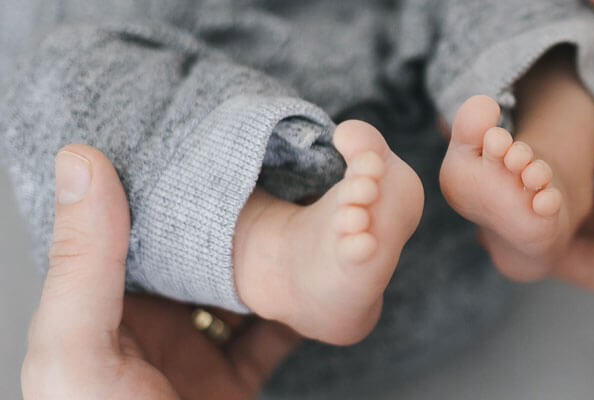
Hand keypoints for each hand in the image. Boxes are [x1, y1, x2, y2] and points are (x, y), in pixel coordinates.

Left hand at [22, 145, 299, 399]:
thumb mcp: (76, 349)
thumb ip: (84, 262)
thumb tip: (81, 161)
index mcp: (98, 309)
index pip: (130, 228)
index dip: (163, 183)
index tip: (204, 139)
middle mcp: (146, 326)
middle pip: (193, 254)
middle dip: (231, 215)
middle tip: (274, 168)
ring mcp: (193, 354)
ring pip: (240, 288)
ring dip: (272, 257)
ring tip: (304, 213)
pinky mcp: (235, 382)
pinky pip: (276, 334)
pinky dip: (302, 309)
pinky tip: (320, 280)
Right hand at [487, 0, 593, 342]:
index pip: (573, 88)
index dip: (525, 79)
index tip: (484, 71)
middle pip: (549, 146)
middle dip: (502, 135)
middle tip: (465, 122)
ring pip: (542, 204)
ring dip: (504, 189)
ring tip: (484, 167)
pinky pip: (559, 260)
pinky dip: (525, 242)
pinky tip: (511, 218)